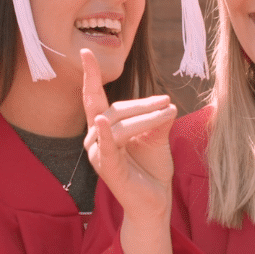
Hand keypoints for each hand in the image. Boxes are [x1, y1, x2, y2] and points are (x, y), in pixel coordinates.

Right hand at [81, 49, 177, 223]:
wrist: (156, 202)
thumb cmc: (152, 169)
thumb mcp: (158, 138)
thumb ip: (157, 120)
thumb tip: (168, 104)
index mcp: (103, 129)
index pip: (94, 99)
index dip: (90, 76)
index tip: (86, 51)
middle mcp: (95, 140)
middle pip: (114, 110)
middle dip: (142, 105)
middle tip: (168, 101)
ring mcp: (99, 156)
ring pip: (117, 126)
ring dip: (144, 117)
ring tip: (168, 111)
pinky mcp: (108, 170)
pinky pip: (105, 149)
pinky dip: (104, 136)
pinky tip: (102, 124)